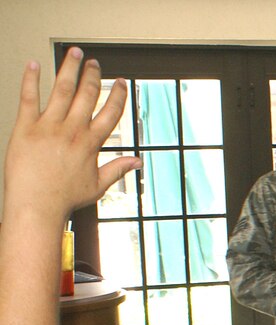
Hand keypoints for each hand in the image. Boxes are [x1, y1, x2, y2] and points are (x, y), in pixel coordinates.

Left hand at [4, 48, 141, 223]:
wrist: (36, 206)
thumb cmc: (63, 198)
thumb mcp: (98, 186)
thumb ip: (118, 169)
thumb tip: (137, 162)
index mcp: (90, 144)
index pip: (110, 113)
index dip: (118, 95)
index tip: (120, 83)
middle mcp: (71, 131)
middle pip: (87, 95)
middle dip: (93, 75)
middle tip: (94, 63)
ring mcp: (48, 127)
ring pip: (61, 90)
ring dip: (69, 69)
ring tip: (74, 54)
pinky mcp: (26, 128)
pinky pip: (29, 97)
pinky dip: (31, 79)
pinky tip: (34, 65)